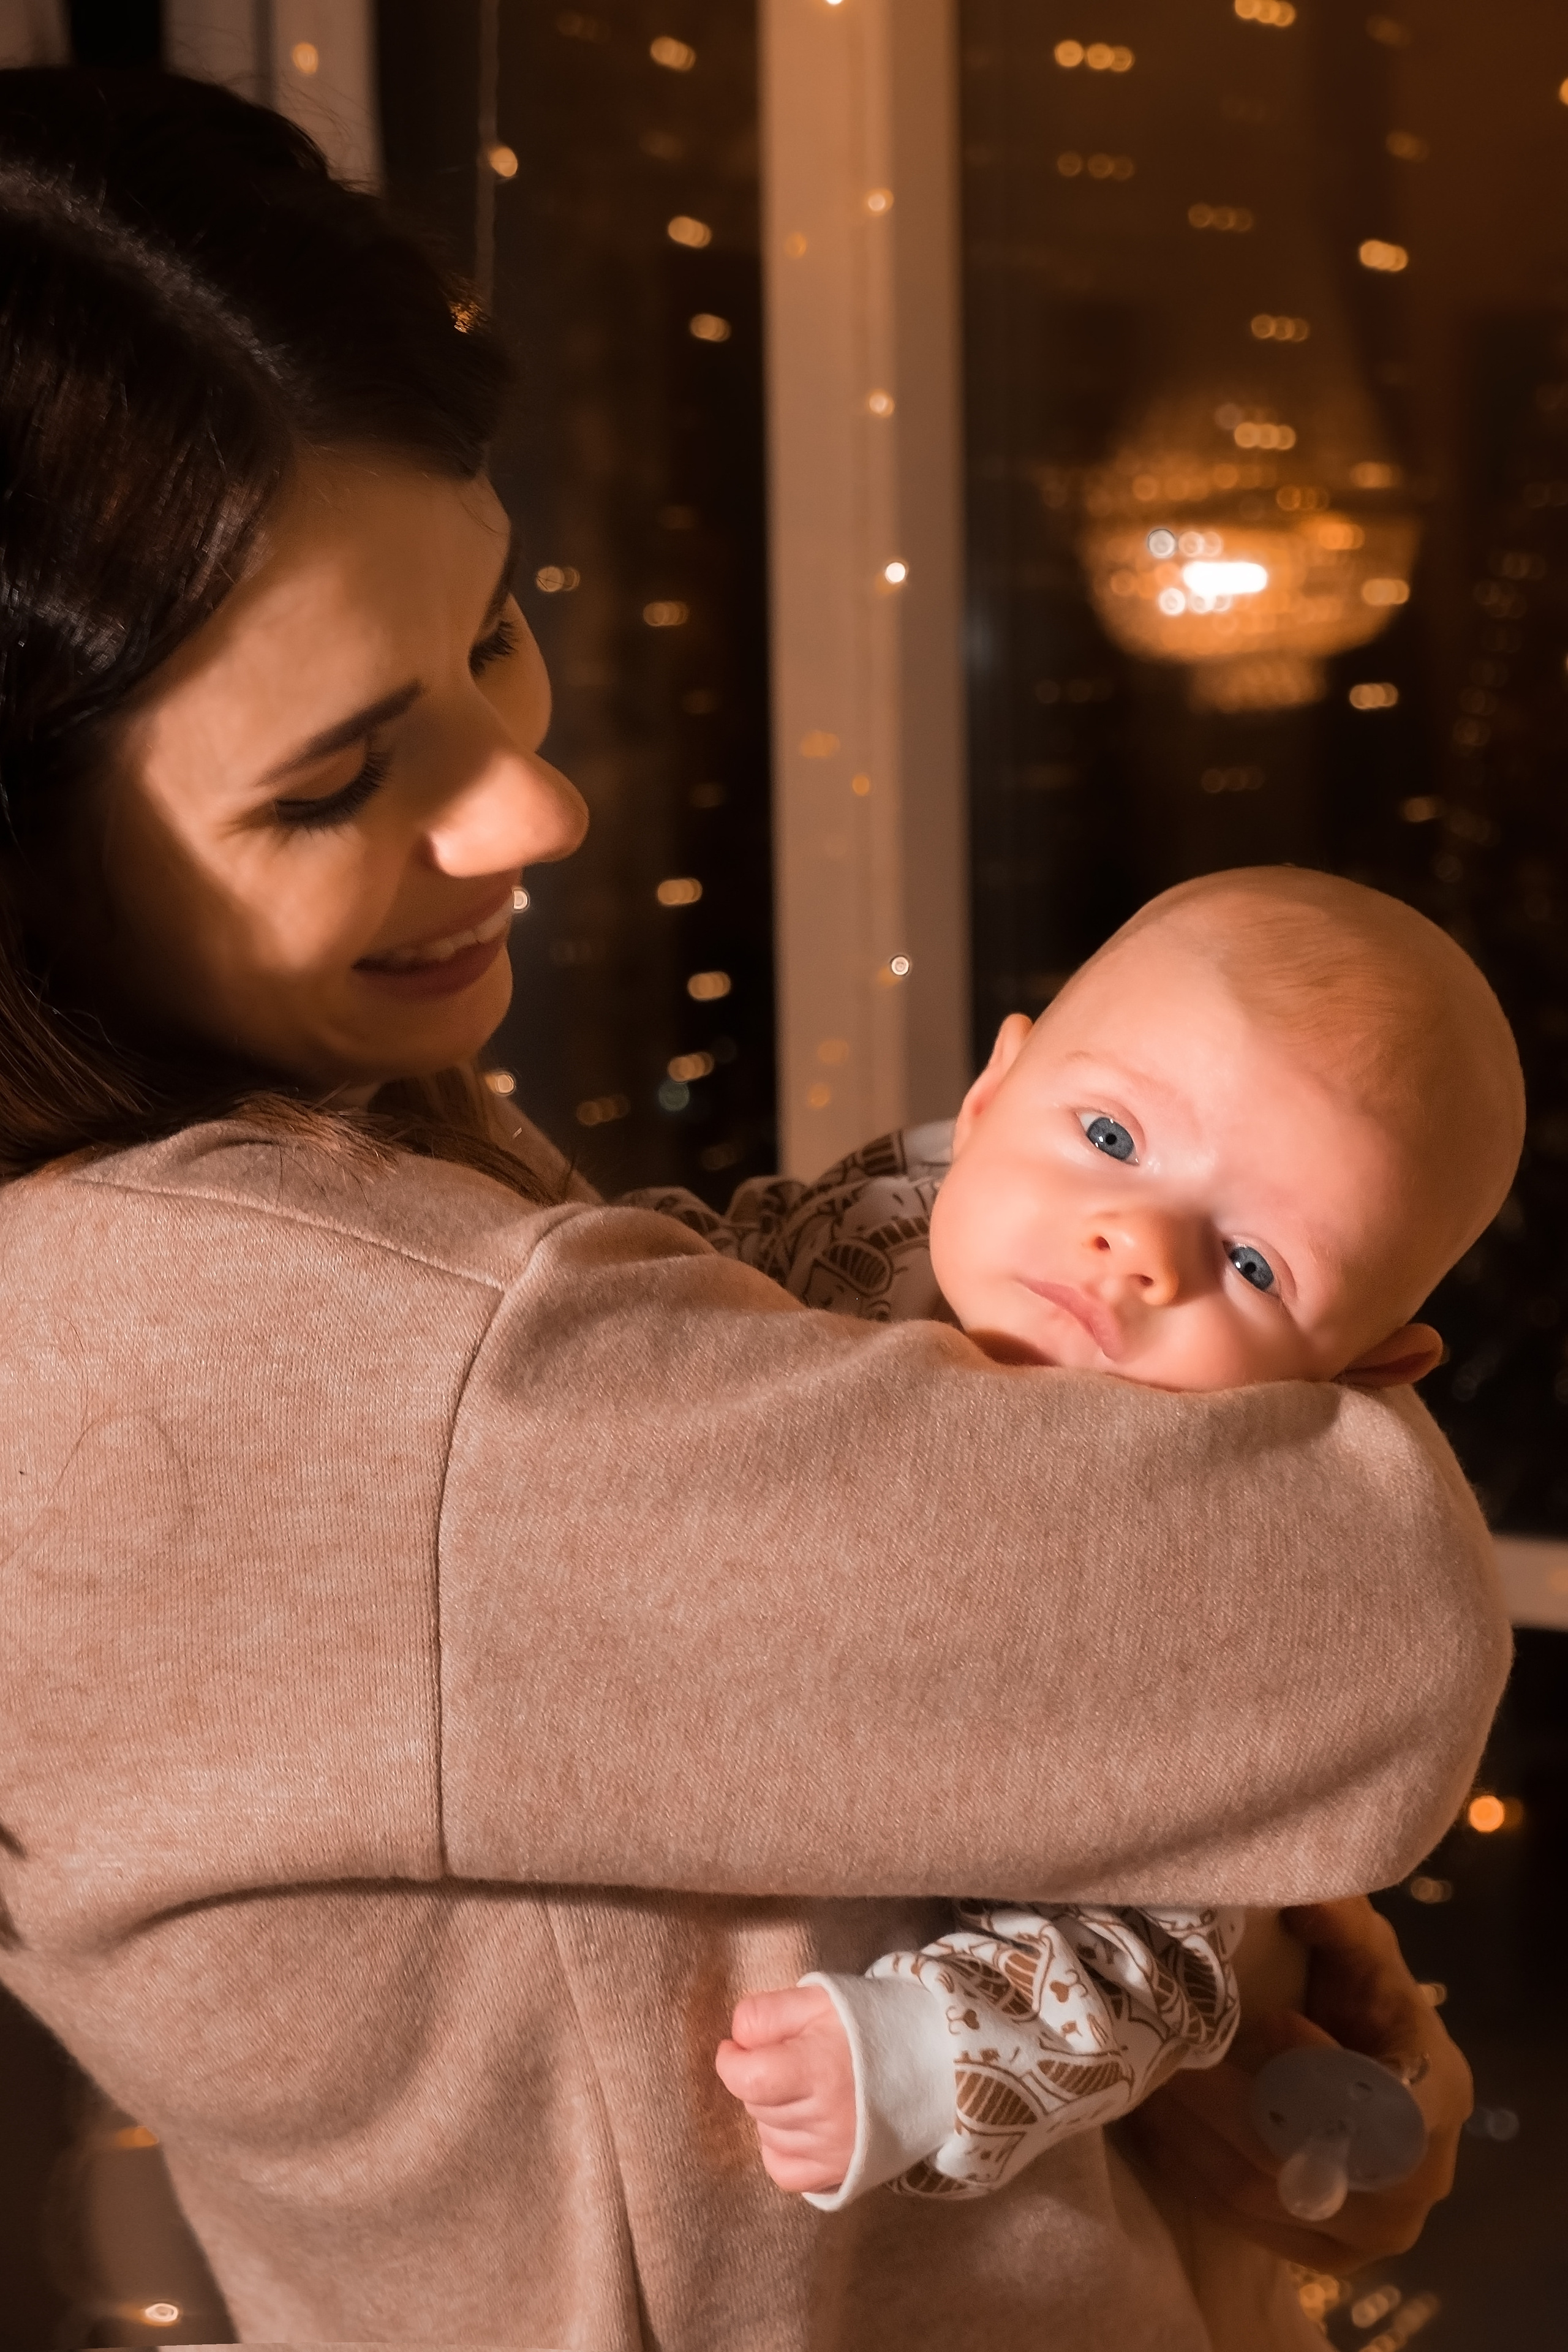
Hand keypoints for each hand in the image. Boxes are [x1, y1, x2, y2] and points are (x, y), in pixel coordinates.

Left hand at [715, 1984, 855, 2193]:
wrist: (929, 2061)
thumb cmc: (870, 2023)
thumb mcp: (817, 1998)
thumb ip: (767, 2013)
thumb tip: (736, 2040)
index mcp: (819, 2069)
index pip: (748, 2078)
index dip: (731, 2061)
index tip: (736, 2047)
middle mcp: (825, 2118)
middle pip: (756, 2104)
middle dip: (756, 2078)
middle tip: (783, 2057)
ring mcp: (833, 2152)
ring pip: (767, 2135)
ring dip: (770, 2110)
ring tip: (798, 2086)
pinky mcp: (840, 2172)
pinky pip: (784, 2171)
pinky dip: (780, 2148)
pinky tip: (795, 2124)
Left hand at [1127, 1896, 1471, 2271]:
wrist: (1379, 2081)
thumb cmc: (1369, 2006)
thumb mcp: (1365, 1954)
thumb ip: (1342, 1925)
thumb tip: (1309, 1899)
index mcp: (1437, 2097)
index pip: (1378, 2101)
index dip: (1317, 2070)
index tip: (1273, 2019)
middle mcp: (1416, 2182)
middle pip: (1300, 2154)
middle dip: (1217, 2100)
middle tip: (1159, 2050)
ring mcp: (1372, 2232)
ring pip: (1259, 2192)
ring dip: (1188, 2136)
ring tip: (1138, 2080)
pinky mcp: (1327, 2255)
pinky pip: (1243, 2221)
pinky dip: (1189, 2171)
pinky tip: (1151, 2125)